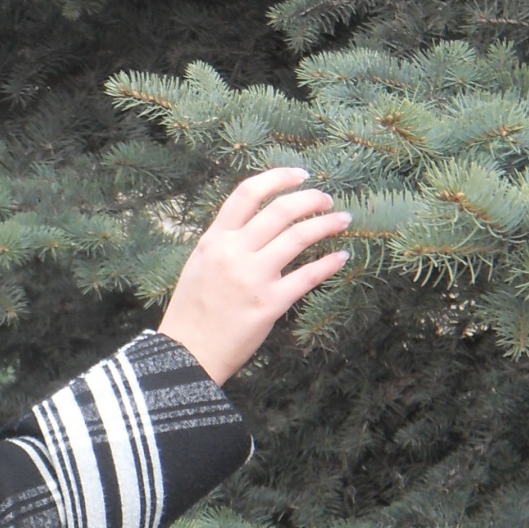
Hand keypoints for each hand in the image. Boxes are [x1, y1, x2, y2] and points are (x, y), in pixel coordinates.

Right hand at [157, 167, 349, 385]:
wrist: (186, 353)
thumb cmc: (192, 311)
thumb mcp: (199, 264)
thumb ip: (225, 242)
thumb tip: (257, 223)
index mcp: (214, 240)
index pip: (247, 193)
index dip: (278, 177)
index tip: (300, 174)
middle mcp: (233, 252)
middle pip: (280, 210)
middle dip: (311, 199)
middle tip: (327, 200)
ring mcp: (253, 277)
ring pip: (299, 236)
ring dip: (327, 224)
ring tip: (343, 221)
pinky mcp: (270, 303)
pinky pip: (308, 275)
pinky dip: (329, 263)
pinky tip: (341, 257)